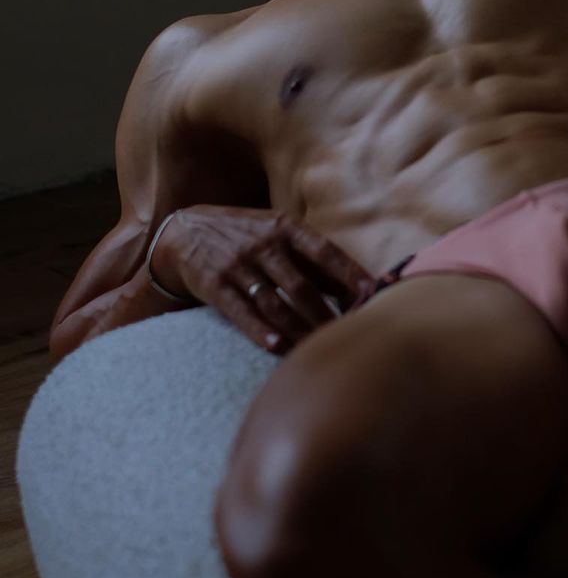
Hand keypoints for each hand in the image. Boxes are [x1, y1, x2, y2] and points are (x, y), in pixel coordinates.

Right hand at [154, 206, 373, 353]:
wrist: (185, 230)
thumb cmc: (247, 235)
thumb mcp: (279, 232)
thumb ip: (314, 258)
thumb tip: (356, 286)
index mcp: (285, 227)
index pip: (324, 252)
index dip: (349, 274)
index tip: (371, 294)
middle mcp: (263, 244)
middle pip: (302, 286)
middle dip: (326, 314)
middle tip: (346, 336)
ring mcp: (237, 265)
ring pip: (276, 304)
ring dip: (299, 330)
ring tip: (319, 350)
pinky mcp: (215, 285)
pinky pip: (241, 312)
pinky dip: (261, 331)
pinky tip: (278, 347)